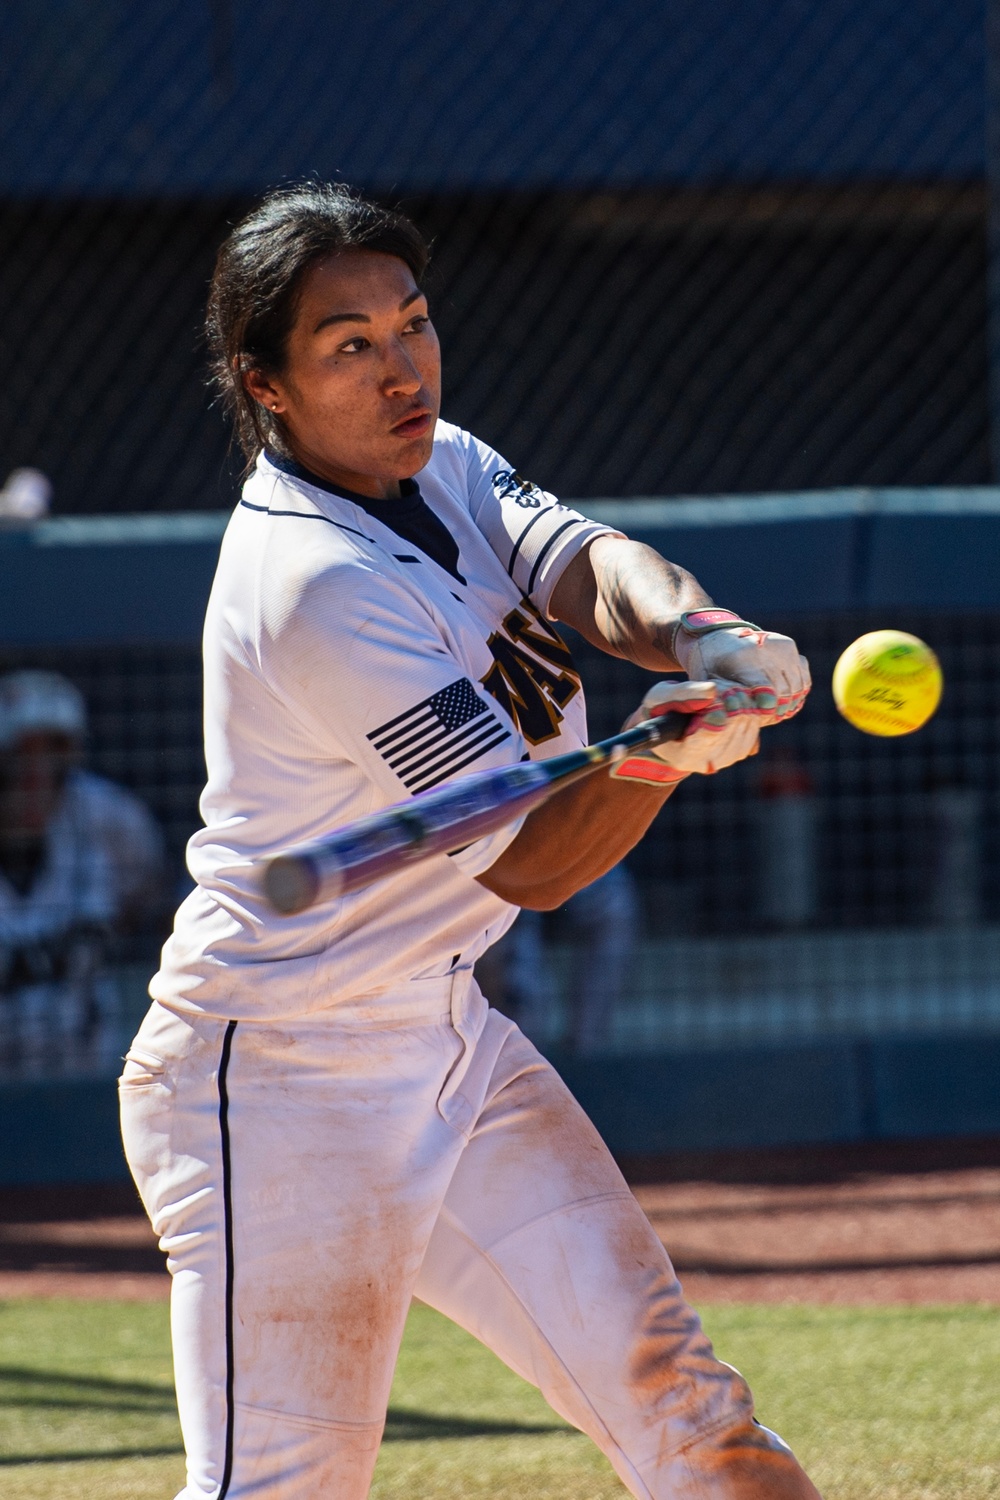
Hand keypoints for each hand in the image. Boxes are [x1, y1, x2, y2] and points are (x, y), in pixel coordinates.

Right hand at [611, 680, 759, 783]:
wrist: (672, 726)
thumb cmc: (661, 711)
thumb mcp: (659, 698)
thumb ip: (682, 694)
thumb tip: (712, 692)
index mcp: (683, 755)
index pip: (708, 738)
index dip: (716, 716)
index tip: (715, 701)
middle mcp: (707, 762)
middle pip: (733, 727)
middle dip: (728, 699)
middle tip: (717, 686)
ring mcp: (727, 758)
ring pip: (747, 723)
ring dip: (738, 699)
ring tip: (721, 690)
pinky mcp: (742, 749)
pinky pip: (755, 723)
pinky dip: (747, 705)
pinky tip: (732, 697)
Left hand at [674, 625, 810, 722]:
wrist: (715, 635)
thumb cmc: (707, 668)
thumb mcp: (706, 689)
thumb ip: (727, 712)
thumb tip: (753, 748)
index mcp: (740, 658)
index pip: (766, 693)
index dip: (768, 712)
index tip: (763, 718)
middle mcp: (763, 648)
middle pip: (784, 693)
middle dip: (777, 710)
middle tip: (765, 718)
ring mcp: (778, 645)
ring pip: (797, 687)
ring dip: (788, 703)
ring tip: (773, 710)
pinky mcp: (788, 646)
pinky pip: (802, 678)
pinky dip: (797, 692)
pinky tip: (782, 700)